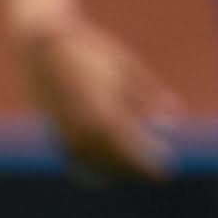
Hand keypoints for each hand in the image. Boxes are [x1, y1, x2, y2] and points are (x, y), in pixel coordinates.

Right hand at [16, 11, 187, 180]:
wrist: (42, 44)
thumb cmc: (90, 49)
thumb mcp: (127, 67)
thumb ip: (150, 96)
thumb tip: (175, 120)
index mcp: (107, 114)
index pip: (134, 152)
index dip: (151, 166)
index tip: (167, 170)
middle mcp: (85, 130)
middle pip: (117, 163)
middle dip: (137, 170)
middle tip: (155, 172)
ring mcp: (67, 134)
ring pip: (96, 166)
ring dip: (118, 172)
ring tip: (133, 170)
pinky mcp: (54, 132)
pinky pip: (75, 162)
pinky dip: (92, 171)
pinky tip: (105, 173)